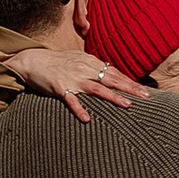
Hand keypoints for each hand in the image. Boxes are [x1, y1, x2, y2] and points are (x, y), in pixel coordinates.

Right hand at [7, 46, 143, 123]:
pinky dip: (79, 109)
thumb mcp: (78, 58)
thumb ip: (93, 64)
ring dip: (113, 97)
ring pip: (96, 89)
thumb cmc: (57, 61)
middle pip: (111, 79)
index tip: (144, 90)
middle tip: (146, 96)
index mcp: (90, 61)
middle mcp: (84, 69)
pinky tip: (87, 119)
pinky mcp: (60, 88)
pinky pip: (71, 100)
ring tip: (127, 105)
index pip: (114, 72)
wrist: (32, 60)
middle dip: (130, 87)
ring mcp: (72, 78)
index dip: (130, 81)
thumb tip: (110, 70)